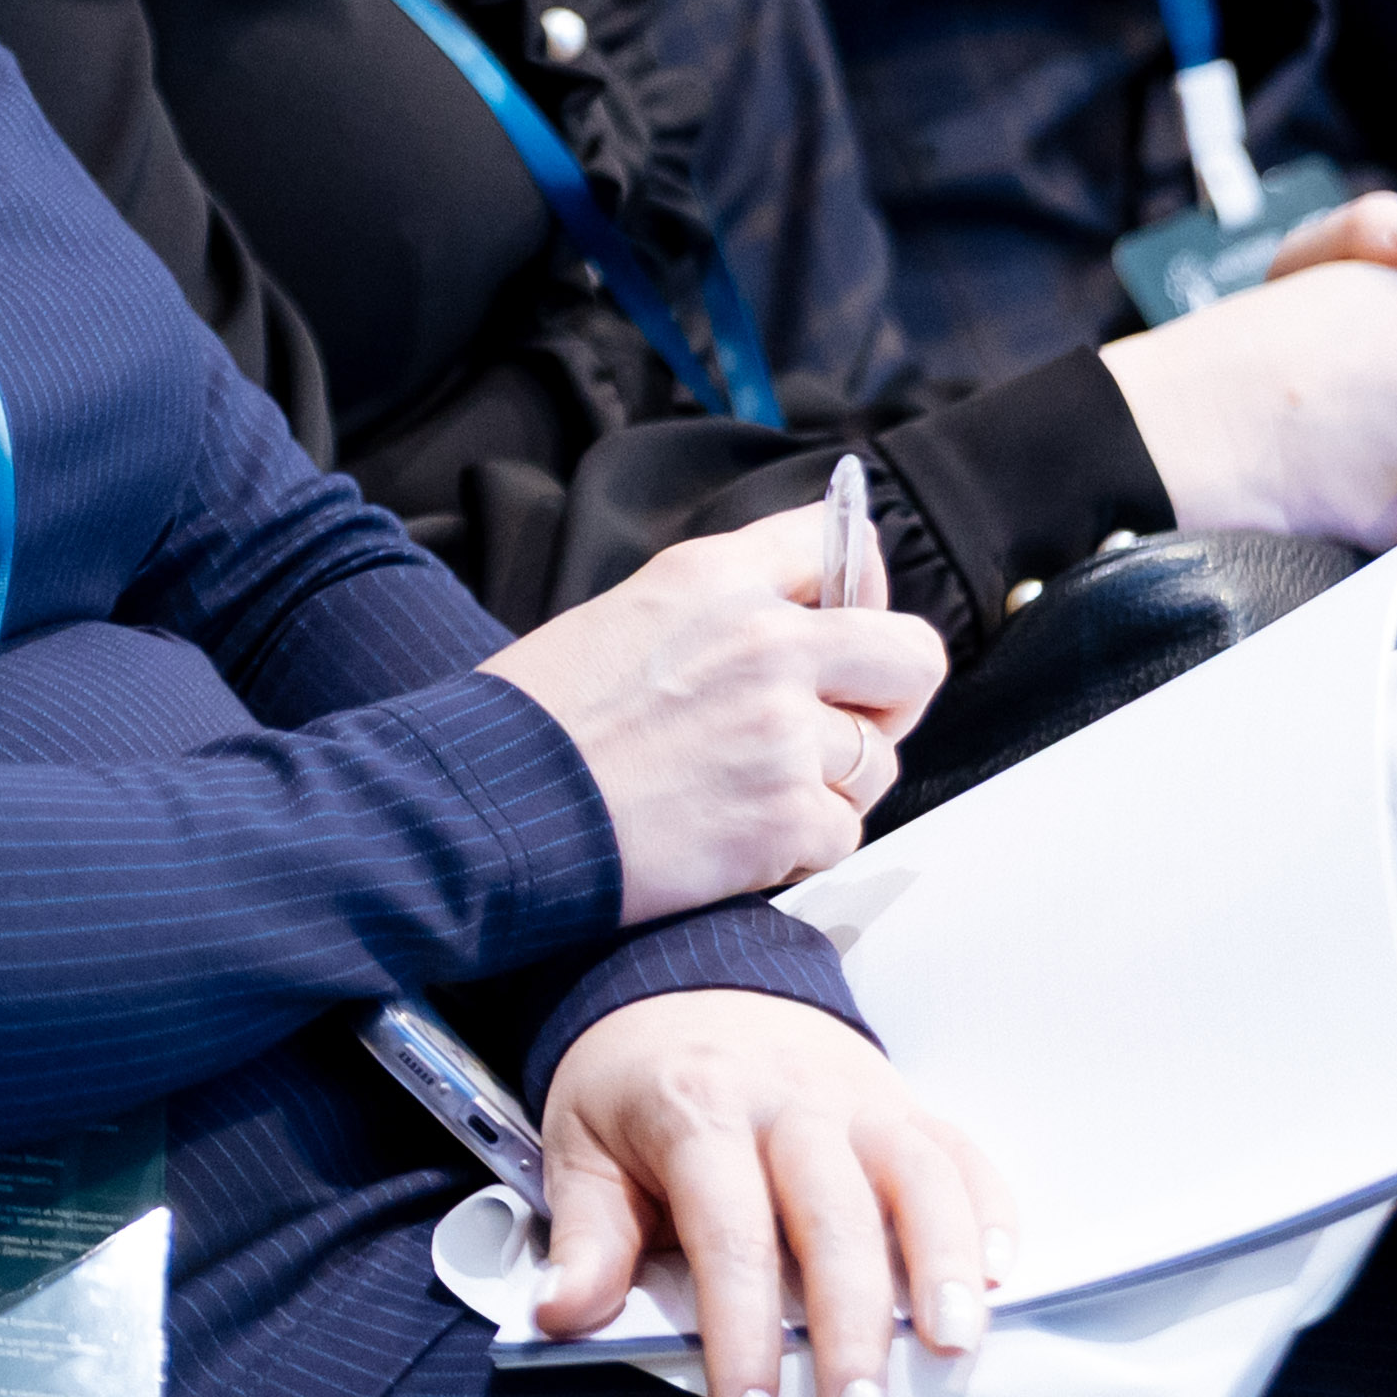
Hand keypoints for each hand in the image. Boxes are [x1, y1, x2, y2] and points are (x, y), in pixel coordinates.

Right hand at [476, 517, 946, 922]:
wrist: (485, 806)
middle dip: (890, 696)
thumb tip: (802, 623)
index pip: (838, 546)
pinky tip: (735, 840)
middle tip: (844, 725)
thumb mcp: (627, 614)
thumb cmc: (535, 721)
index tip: (845, 624)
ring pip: (877, 760)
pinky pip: (842, 834)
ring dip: (829, 785)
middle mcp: (766, 642)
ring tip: (752, 792)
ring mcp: (782, 732)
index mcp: (718, 577)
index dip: (857, 592)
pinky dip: (799, 849)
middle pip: (911, 655)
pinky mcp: (784, 818)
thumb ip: (722, 607)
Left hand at [537, 987, 1013, 1396]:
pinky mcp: (902, 1099)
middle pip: (834, 1220)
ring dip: (943, 1267)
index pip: (730, 1237)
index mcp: (699, 1112)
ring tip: (955, 1352)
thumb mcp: (581, 1146)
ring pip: (916, 1177)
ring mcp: (856, 1097)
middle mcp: (787, 1101)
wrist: (682, 981)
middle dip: (851, 1335)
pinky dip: (990, 1210)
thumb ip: (587, 1235)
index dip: (742, 1340)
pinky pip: (960, 1151)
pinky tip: (1001, 1277)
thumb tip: (561, 1314)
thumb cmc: (633, 1087)